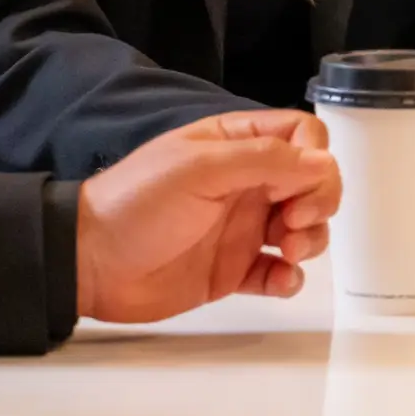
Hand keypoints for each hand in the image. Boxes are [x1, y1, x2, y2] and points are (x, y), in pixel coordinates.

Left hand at [75, 112, 337, 322]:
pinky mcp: (233, 269)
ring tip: (287, 254)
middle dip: (318, 203)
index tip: (300, 188)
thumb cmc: (135, 204)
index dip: (315, 159)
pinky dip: (290, 278)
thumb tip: (324, 162)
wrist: (90, 261)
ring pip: (305, 228)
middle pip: (312, 183)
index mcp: (235, 145)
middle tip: (294, 225)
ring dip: (311, 240)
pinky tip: (279, 280)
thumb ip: (266, 160)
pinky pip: (280, 272)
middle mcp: (245, 183)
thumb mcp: (200, 167)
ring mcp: (241, 227)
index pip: (302, 135)